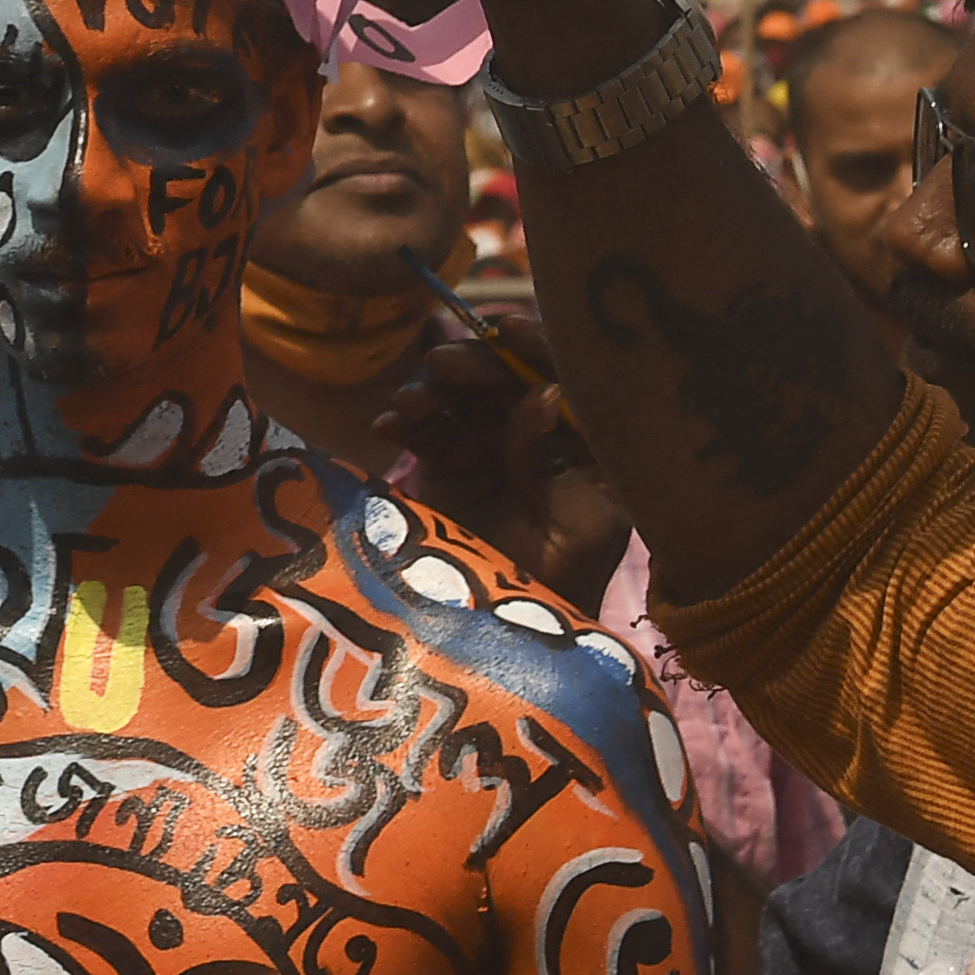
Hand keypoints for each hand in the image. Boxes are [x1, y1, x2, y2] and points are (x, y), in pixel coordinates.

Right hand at [386, 317, 633, 613]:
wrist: (507, 646)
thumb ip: (557, 464)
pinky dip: (405, 421)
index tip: (501, 328)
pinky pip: (425, 427)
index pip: (566, 378)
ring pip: (461, 395)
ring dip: (432, 389)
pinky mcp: (445, 465)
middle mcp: (538, 437)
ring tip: (408, 407)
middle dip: (474, 364)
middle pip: (508, 377)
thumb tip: (545, 394)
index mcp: (587, 447)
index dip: (537, 347)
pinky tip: (387, 428)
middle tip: (440, 366)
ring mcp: (489, 448)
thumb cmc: (564, 592)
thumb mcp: (580, 529)